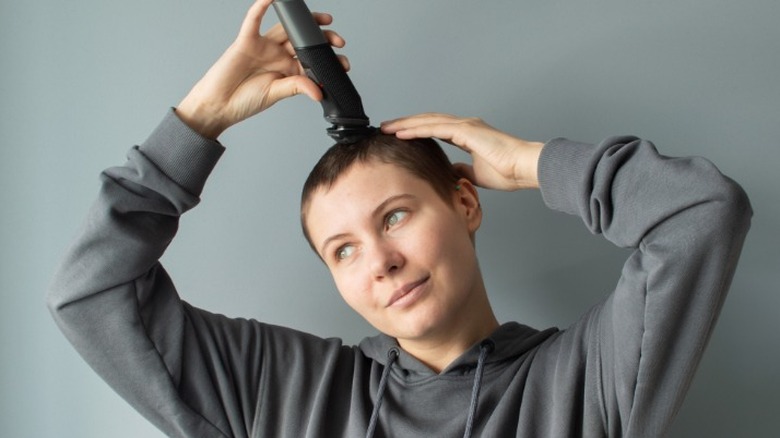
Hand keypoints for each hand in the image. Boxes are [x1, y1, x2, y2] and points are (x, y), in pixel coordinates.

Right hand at [176, 0, 347, 138]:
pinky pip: (254, 20)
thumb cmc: (243, 101)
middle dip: (322, 39)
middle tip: (338, 41)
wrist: (218, 105)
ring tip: (324, 21)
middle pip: (302, 41)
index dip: (327, 59)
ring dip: (303, 23)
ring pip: (285, 28)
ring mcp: (262, 46)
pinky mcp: (245, 41)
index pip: (310, 59)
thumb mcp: (275, 94)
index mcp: (286, 70)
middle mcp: (276, 55)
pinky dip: (262, 7)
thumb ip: (296, 87)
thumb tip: (318, 90)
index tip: (344, 63)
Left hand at [380, 113, 543, 190]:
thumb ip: (463, 170)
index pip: (435, 129)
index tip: (399, 135)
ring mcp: (465, 126)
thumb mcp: (478, 174)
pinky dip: (417, 129)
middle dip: (405, 124)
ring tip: (386, 128)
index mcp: (468, 134)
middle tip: (385, 128)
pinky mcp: (466, 130)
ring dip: (406, 124)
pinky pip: (435, 128)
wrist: (524, 167)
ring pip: (428, 121)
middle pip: (428, 121)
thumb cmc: (508, 171)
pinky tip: (402, 133)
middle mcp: (465, 126)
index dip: (416, 130)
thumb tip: (451, 172)